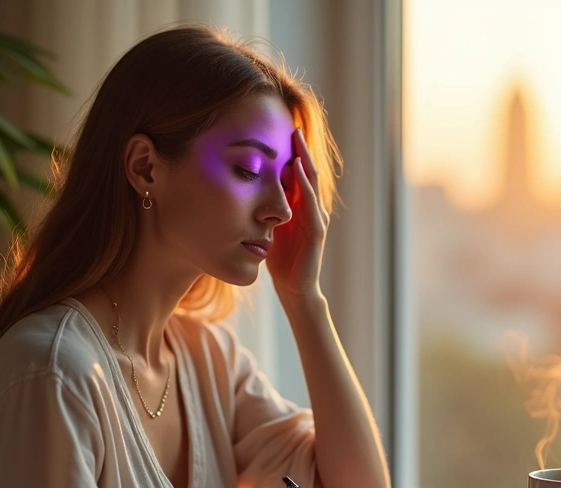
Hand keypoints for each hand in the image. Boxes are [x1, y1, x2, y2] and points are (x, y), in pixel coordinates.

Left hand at [266, 128, 328, 299]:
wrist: (294, 288)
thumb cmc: (281, 259)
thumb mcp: (268, 227)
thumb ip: (263, 209)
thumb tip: (244, 191)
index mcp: (300, 206)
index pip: (298, 174)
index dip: (292, 153)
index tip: (281, 131)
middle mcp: (312, 209)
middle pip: (308, 172)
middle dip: (301, 149)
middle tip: (293, 126)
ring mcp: (316, 219)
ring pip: (312, 183)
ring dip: (305, 161)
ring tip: (298, 140)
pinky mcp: (316, 232)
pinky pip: (311, 204)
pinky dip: (305, 186)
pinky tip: (299, 172)